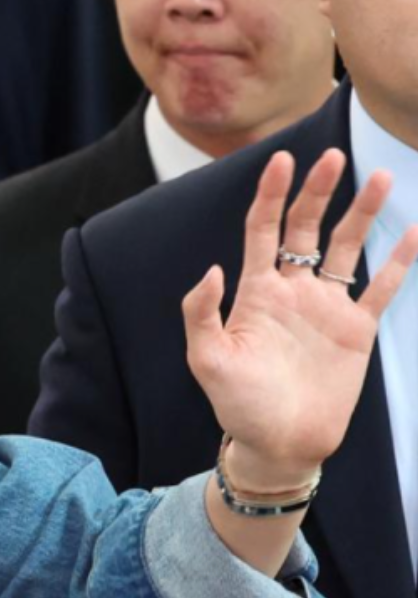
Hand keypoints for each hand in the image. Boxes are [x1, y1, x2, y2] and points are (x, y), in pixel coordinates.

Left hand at [184, 149, 417, 489]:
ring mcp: (326, 307)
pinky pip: (381, 287)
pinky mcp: (356, 329)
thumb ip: (202, 313)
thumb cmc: (238, 404)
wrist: (280, 442)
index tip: (280, 159)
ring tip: (379, 177)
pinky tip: (414, 230)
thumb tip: (213, 268)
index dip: (270, 194)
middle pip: (305, 228)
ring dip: (361, 212)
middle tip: (332, 155)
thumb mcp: (207, 360)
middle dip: (317, 191)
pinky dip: (398, 259)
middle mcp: (291, 291)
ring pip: (347, 247)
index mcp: (254, 292)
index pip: (262, 231)